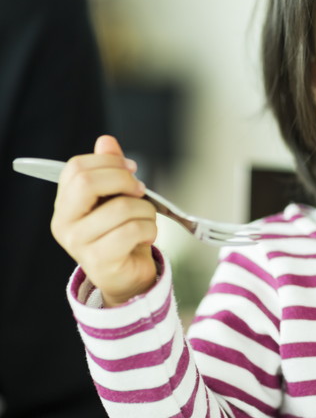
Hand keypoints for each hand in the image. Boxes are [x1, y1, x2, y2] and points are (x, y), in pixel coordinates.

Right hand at [51, 135, 157, 306]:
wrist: (127, 276)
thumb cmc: (122, 235)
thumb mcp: (116, 199)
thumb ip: (109, 170)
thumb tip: (106, 141)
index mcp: (65, 204)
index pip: (76, 168)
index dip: (109, 162)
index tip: (131, 170)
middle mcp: (65, 224)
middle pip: (88, 182)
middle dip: (124, 180)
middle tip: (140, 191)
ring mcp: (79, 243)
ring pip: (120, 207)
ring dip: (145, 210)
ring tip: (145, 220)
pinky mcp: (100, 260)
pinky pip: (132, 230)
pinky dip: (150, 229)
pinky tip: (146, 236)